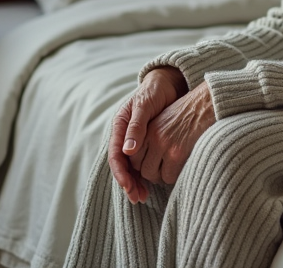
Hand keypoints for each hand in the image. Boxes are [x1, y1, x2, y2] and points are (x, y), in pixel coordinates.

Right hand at [109, 68, 187, 202]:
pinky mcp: (146, 143)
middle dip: (127, 183)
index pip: (115, 155)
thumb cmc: (154, 92)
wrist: (167, 84)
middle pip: (121, 164)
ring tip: (143, 197)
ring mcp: (134, 140)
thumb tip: (127, 150)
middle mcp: (124, 135)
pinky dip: (144, 175)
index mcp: (119, 126)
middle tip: (137, 197)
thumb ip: (136, 127)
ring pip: (131, 166)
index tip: (128, 186)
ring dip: (135, 182)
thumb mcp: (144, 106)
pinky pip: (141, 163)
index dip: (120, 173)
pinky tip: (150, 186)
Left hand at [129, 81, 215, 187]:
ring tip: (172, 168)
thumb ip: (151, 138)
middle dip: (152, 173)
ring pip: (154, 176)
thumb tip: (143, 160)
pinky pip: (169, 177)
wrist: (206, 106)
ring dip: (162, 176)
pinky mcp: (177, 154)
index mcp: (148, 129)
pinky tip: (181, 167)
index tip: (152, 165)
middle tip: (163, 169)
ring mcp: (164, 146)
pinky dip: (174, 176)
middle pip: (142, 168)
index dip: (142, 164)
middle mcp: (153, 138)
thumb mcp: (163, 120)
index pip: (134, 157)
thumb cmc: (187, 115)